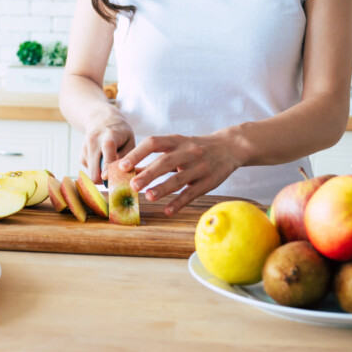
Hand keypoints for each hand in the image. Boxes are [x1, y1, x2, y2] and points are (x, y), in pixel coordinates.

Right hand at [81, 116, 134, 184]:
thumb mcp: (130, 140)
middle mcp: (94, 141)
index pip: (107, 150)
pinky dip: (97, 169)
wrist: (100, 119)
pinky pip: (89, 170)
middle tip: (114, 182)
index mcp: (110, 135)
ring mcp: (85, 147)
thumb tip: (122, 175)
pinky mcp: (81, 154)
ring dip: (101, 174)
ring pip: (91, 172)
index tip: (107, 178)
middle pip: (94, 168)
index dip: (106, 166)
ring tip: (110, 165)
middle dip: (102, 179)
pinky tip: (102, 160)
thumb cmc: (120, 132)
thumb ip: (128, 157)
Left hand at [117, 133, 245, 215]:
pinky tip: (167, 211)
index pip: (153, 143)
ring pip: (179, 179)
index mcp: (176, 141)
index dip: (137, 153)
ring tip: (148, 197)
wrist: (229, 147)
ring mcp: (199, 167)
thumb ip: (154, 159)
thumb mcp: (176, 147)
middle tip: (132, 185)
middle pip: (166, 162)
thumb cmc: (195, 148)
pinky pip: (192, 193)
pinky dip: (179, 203)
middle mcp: (188, 152)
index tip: (122, 165)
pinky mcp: (209, 182)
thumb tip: (129, 171)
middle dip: (148, 174)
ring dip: (163, 188)